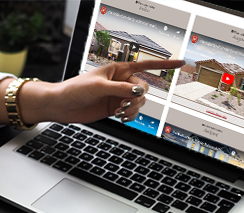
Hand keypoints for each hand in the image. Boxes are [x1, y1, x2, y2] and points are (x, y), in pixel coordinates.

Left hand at [43, 59, 184, 123]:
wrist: (61, 106)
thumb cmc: (75, 90)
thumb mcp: (99, 87)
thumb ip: (121, 89)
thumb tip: (139, 92)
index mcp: (118, 69)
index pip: (145, 64)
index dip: (164, 63)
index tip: (181, 62)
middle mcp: (121, 82)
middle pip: (144, 87)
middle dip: (137, 97)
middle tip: (123, 105)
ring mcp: (118, 96)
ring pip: (139, 102)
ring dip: (133, 108)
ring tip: (118, 112)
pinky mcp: (114, 108)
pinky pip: (132, 112)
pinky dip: (130, 116)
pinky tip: (122, 118)